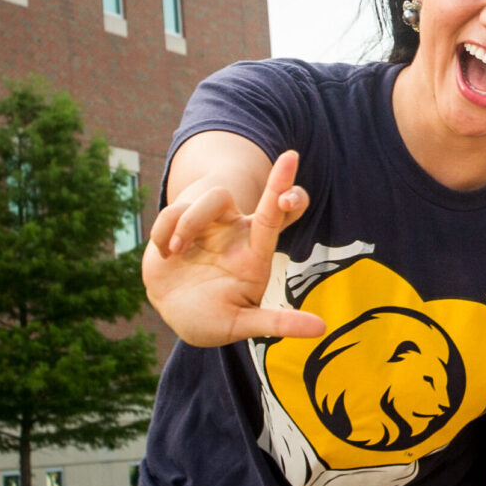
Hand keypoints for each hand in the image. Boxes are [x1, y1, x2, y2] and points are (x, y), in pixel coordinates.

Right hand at [140, 150, 326, 347]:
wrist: (172, 314)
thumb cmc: (212, 321)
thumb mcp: (243, 324)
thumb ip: (279, 323)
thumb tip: (321, 328)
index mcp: (254, 253)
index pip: (273, 216)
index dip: (281, 188)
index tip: (290, 156)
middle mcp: (233, 232)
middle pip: (229, 196)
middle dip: (226, 189)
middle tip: (258, 180)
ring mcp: (206, 225)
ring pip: (204, 200)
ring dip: (186, 224)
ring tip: (176, 253)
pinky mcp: (178, 223)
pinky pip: (171, 213)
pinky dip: (164, 234)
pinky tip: (166, 255)